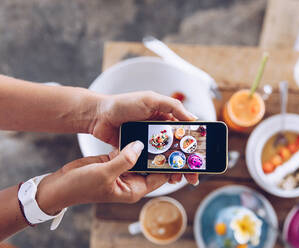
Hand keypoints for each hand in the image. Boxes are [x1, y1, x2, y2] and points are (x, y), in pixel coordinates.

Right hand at [37, 141, 195, 213]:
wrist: (61, 185)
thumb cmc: (81, 186)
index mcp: (133, 189)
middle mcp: (132, 181)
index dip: (171, 165)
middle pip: (154, 166)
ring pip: (144, 157)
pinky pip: (131, 151)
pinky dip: (138, 143)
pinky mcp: (116, 161)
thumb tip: (140, 146)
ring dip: (152, 147)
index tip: (182, 151)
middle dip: (164, 154)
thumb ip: (124, 160)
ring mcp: (124, 170)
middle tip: (176, 138)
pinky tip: (145, 131)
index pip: (159, 177)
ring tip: (164, 132)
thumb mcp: (104, 174)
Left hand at [88, 91, 197, 184]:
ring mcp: (148, 143)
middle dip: (187, 163)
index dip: (194, 146)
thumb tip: (193, 119)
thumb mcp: (150, 100)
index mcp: (165, 118)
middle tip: (193, 176)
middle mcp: (159, 131)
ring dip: (174, 169)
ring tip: (178, 179)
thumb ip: (172, 106)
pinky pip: (150, 163)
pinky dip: (157, 171)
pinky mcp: (137, 152)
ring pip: (165, 159)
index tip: (201, 158)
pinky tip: (162, 177)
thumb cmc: (123, 104)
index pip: (185, 134)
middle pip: (177, 149)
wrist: (98, 116)